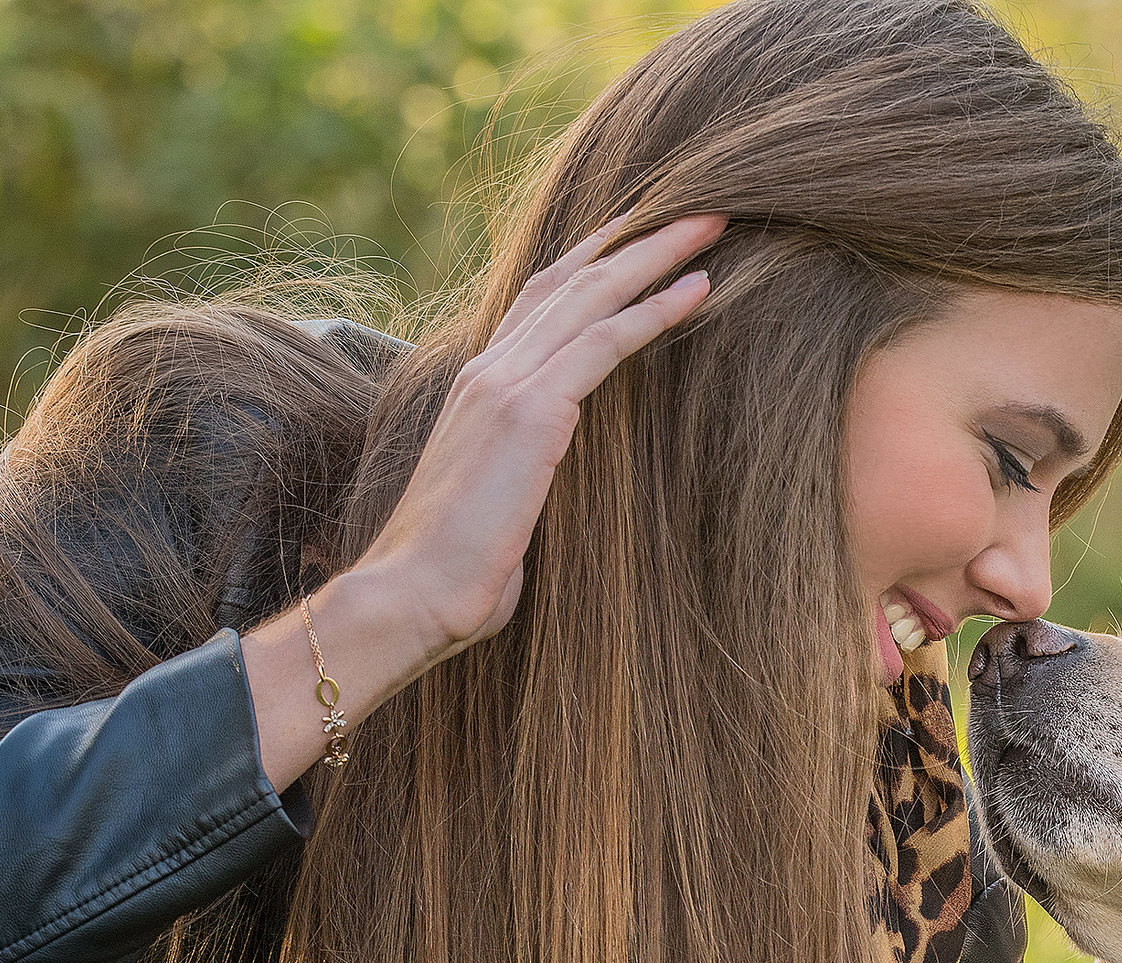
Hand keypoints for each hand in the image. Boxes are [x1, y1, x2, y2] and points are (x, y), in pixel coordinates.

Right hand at [242, 211, 720, 789]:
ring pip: (594, 295)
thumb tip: (543, 499)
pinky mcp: (531, 411)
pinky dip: (656, 309)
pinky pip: (606, 342)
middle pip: (571, 280)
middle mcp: (490, 370)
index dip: (590, 262)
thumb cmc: (453, 576)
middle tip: (693, 207)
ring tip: (712, 224)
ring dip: (658, 254)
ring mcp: (507, 384)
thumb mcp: (498, 511)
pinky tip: (701, 287)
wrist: (409, 595)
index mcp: (478, 388)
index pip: (540, 301)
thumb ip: (526, 481)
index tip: (637, 234)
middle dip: (635, 238)